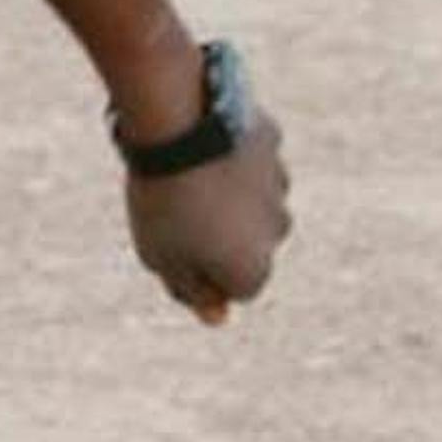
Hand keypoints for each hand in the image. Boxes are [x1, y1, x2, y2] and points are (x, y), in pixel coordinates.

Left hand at [123, 72, 288, 326]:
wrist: (178, 125)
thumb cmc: (164, 201)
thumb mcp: (162, 258)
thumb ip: (191, 290)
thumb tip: (217, 316)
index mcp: (253, 269)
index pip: (234, 289)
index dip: (202, 274)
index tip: (174, 250)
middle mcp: (277, 231)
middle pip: (249, 244)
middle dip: (222, 235)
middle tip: (177, 212)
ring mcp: (279, 184)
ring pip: (254, 200)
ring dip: (229, 196)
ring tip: (187, 177)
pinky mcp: (272, 143)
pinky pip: (251, 158)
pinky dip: (231, 156)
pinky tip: (202, 145)